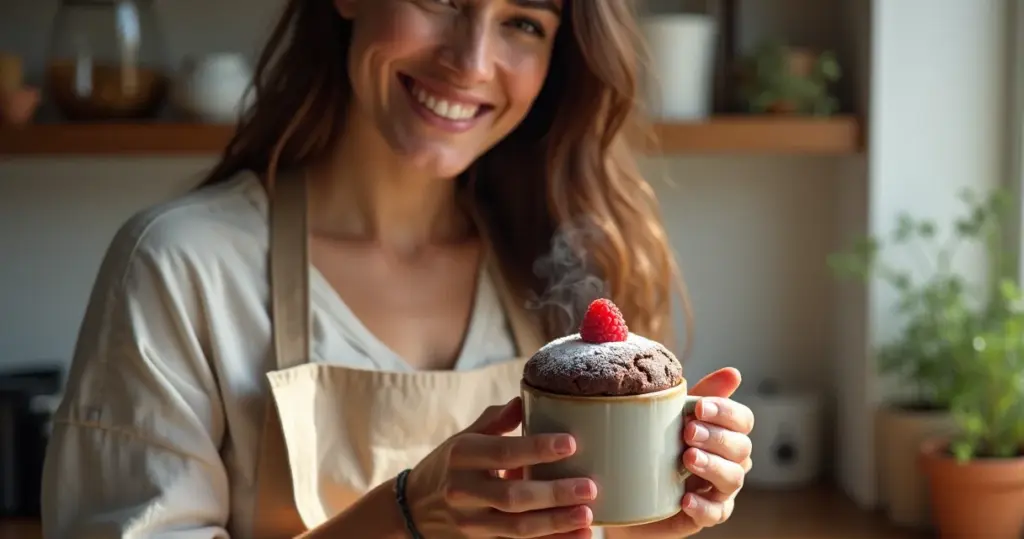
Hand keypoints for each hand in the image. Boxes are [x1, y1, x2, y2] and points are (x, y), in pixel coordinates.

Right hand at [406, 398, 596, 537]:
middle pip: (513, 497)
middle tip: (590, 487)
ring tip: (588, 516)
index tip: (571, 443)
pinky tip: (578, 536)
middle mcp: (463, 491)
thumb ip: (494, 420)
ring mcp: (470, 523)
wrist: (412, 508)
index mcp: (462, 456)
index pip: (504, 452)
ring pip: (517, 529)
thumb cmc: (448, 465)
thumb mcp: (464, 437)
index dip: (538, 449)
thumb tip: (524, 400)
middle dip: (554, 494)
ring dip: (556, 524)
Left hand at [615, 368, 754, 538]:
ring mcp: (720, 490)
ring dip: (712, 466)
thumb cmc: (658, 445)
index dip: (726, 412)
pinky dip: (702, 507)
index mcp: (724, 433)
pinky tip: (685, 500)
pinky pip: (714, 514)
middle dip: (716, 437)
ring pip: (733, 478)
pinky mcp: (706, 515)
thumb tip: (733, 373)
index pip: (742, 420)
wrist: (630, 488)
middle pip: (741, 448)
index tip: (699, 407)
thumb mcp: (672, 417)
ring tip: (688, 459)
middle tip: (688, 432)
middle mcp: (729, 461)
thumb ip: (700, 396)